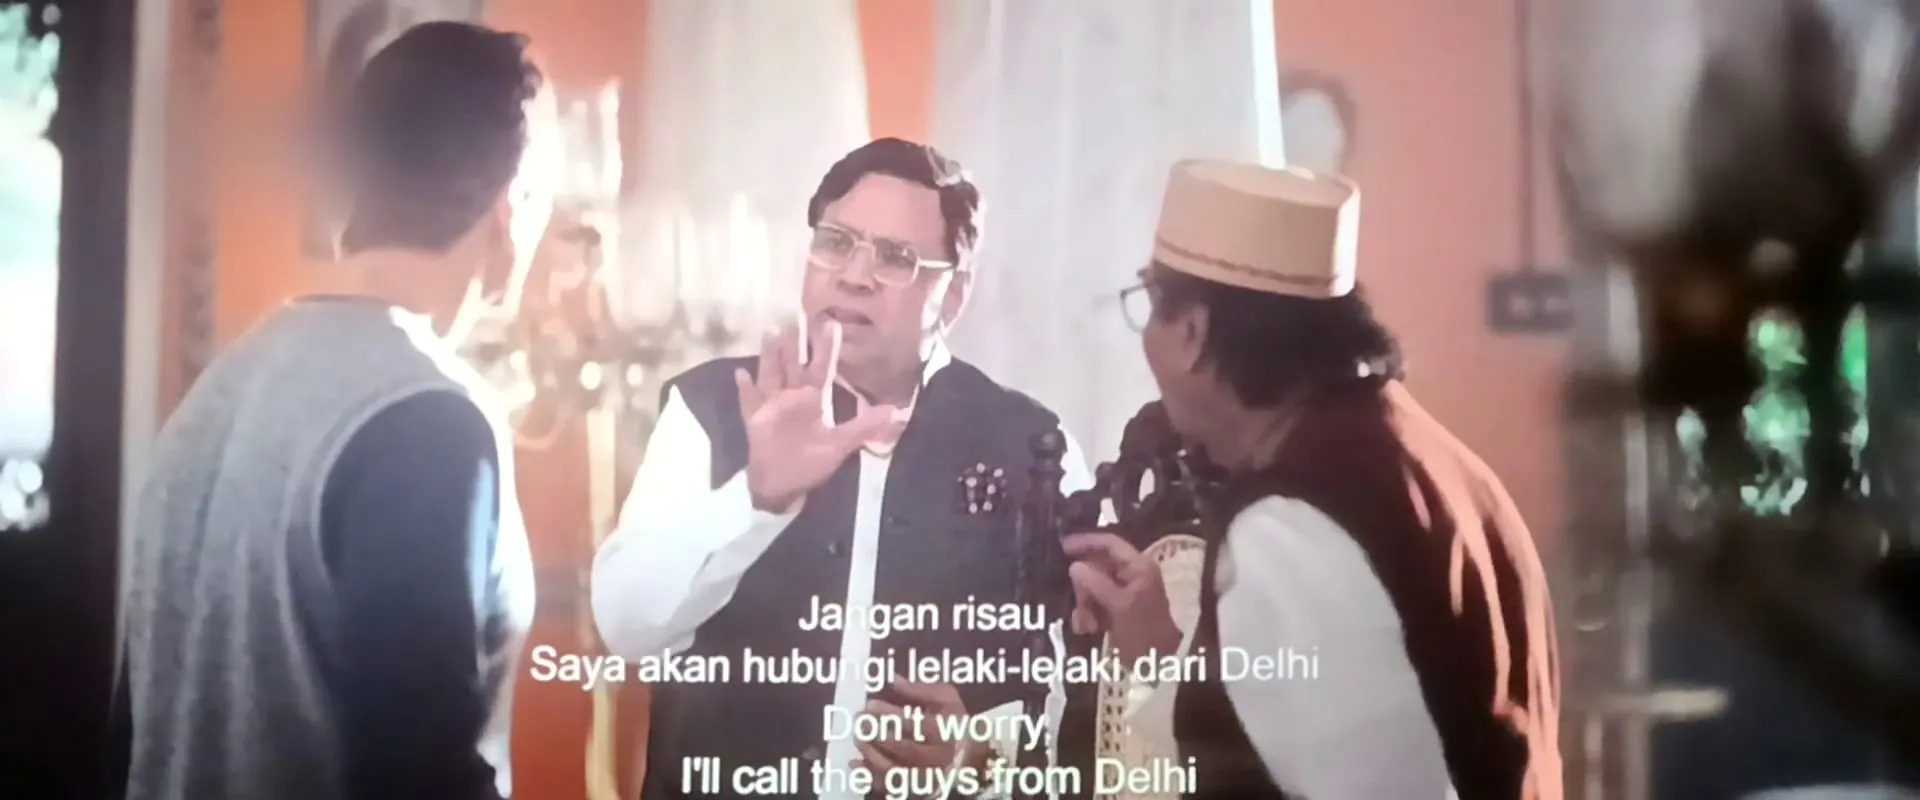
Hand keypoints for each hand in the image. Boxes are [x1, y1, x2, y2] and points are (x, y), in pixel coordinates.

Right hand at [736, 320, 905, 511]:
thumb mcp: (840, 445)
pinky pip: (748, 401)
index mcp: (813, 399)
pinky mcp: (755, 419)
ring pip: (770, 374)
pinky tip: (740, 372)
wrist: (784, 486)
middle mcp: (793, 396)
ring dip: (769, 355)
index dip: (826, 346)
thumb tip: (897, 413)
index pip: (821, 366)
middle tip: (794, 314)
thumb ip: (864, 427)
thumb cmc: (812, 464)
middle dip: (794, 341)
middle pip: (793, 363)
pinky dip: (744, 388)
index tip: (830, 322)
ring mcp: (772, 405)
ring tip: (769, 331)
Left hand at [856, 679, 979, 782]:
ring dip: (872, 755)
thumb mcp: (945, 698)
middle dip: (878, 734)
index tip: (870, 704)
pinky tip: (856, 763)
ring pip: (896, 771)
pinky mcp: (916, 789)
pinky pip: (891, 786)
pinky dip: (870, 777)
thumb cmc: (956, 721)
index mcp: (945, 732)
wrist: (970, 755)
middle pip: (904, 748)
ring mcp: (926, 777)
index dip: (890, 715)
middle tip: (860, 722)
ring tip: (858, 739)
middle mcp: (936, 757)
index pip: (915, 724)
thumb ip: (921, 689)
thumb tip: (894, 680)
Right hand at [1063, 532, 1183, 661]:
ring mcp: (1125, 593)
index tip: (1062, 547)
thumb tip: (1074, 566)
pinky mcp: (1119, 610)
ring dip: (1086, 605)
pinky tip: (1088, 630)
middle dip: (1085, 588)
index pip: (1110, 544)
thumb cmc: (1144, 633)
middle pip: (1097, 568)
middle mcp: (1132, 575)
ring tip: (1086, 626)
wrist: (1161, 666)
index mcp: (1139, 567)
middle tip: (1081, 606)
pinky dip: (1090, 614)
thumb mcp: (1119, 606)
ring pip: (1094, 587)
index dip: (1086, 542)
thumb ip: (1096, 584)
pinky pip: (1097, 603)